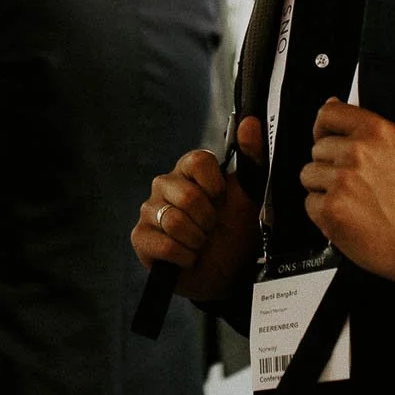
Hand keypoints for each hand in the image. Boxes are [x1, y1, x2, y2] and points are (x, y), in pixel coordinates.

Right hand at [130, 115, 264, 300]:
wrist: (228, 272)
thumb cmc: (236, 229)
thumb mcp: (251, 195)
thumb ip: (254, 156)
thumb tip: (250, 122)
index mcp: (188, 170)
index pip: (196, 160)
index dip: (214, 185)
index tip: (222, 200)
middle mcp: (164, 185)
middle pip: (188, 196)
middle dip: (209, 220)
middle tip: (212, 228)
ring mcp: (149, 211)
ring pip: (176, 222)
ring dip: (198, 240)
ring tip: (200, 244)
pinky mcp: (140, 238)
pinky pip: (165, 245)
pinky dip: (185, 257)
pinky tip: (188, 258)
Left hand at [299, 98, 394, 289]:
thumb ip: (364, 128)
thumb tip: (333, 103)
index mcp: (376, 132)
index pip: (328, 113)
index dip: (324, 127)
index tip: (326, 137)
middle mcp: (357, 152)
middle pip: (317, 148)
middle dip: (329, 165)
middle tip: (354, 183)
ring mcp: (341, 180)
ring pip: (309, 175)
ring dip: (324, 188)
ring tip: (352, 200)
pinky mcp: (330, 208)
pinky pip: (309, 202)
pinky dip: (323, 212)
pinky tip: (348, 215)